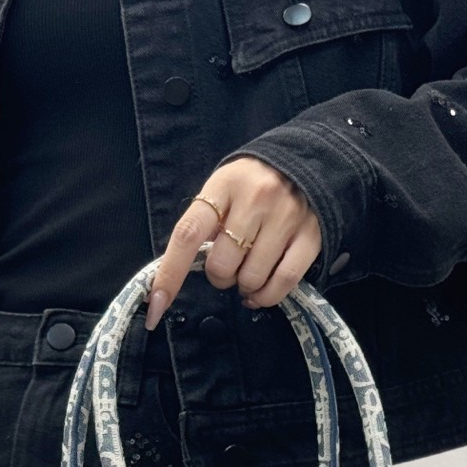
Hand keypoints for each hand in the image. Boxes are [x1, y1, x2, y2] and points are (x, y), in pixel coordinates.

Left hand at [145, 157, 322, 329]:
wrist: (306, 163)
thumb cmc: (251, 185)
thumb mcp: (222, 191)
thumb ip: (204, 224)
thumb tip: (177, 273)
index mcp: (223, 186)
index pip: (188, 234)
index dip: (169, 274)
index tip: (155, 304)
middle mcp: (255, 199)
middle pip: (222, 265)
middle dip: (219, 277)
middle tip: (228, 265)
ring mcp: (286, 218)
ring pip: (251, 279)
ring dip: (244, 287)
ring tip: (247, 272)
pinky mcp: (311, 236)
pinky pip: (284, 282)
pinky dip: (268, 297)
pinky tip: (261, 293)